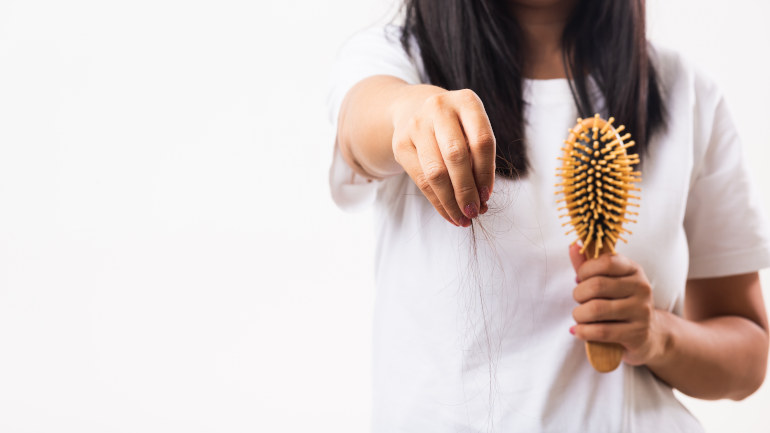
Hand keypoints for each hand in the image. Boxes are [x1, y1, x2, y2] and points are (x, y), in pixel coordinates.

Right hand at [391, 87, 495, 226]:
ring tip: (462, 218)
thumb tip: (481, 199)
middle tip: (474, 212)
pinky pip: (420, 179)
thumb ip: (480, 158)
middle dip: (466, 190)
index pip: (481, 141)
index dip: (486, 173)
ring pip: (435, 172)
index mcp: (466, 101)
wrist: (415, 109)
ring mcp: (417, 124)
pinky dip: (437, 201)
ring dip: (451, 200)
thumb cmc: (454, 127)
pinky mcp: (401, 143)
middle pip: (456, 156)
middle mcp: (439, 108)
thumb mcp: (472, 130)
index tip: (487, 196)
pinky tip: (448, 212)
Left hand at [568, 243, 668, 365]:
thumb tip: (572, 246)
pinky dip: (583, 331)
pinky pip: (601, 331)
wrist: (649, 334)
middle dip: (578, 294)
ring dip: (579, 314)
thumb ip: (588, 265)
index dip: (585, 270)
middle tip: (579, 300)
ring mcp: (641, 311)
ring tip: (579, 316)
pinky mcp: (637, 334)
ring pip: (596, 309)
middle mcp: (641, 288)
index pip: (606, 261)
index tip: (579, 279)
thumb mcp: (607, 281)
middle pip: (597, 285)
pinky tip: (578, 330)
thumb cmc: (620, 302)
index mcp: (634, 270)